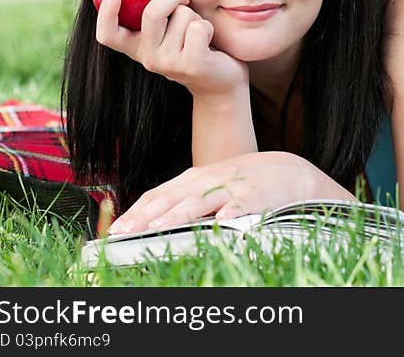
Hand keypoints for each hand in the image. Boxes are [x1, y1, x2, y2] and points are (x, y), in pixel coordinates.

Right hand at [95, 0, 248, 96]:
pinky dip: (208, 27)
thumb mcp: (169, 29)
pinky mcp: (191, 65)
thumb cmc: (194, 44)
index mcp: (136, 47)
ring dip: (196, 16)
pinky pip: (199, 27)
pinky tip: (208, 42)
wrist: (220, 80)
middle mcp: (148, 58)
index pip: (108, 35)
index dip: (106, 13)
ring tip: (198, 33)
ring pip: (182, 15)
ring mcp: (169, 63)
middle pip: (152, 13)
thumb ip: (156, 10)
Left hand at [107, 151, 355, 234]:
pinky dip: (230, 210)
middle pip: (171, 197)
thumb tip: (151, 221)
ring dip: (178, 213)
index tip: (116, 231)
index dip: (136, 212)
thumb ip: (184, 200)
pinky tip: (221, 221)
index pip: (158, 195)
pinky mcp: (254, 194)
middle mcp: (207, 180)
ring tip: (159, 226)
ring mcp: (230, 186)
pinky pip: (240, 203)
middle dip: (146, 215)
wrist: (287, 171)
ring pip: (200, 199)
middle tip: (125, 233)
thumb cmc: (244, 183)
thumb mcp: (210, 187)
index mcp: (193, 179)